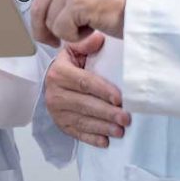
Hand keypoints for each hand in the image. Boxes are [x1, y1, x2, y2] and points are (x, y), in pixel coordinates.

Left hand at [0, 0, 128, 45]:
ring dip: (66, 33)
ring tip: (89, 24)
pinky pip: (61, 30)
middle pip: (36, 7)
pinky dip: (76, 38)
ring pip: (49, 22)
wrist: (143, 10)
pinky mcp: (76, 1)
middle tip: (63, 37)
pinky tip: (93, 28)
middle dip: (45, 29)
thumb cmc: (119, 3)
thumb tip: (42, 15)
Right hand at [44, 32, 130, 147]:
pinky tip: (105, 141)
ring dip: (102, 127)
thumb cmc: (71, 65)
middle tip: (125, 118)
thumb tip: (98, 39)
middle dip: (107, 113)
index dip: (102, 90)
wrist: (53, 80)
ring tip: (120, 131)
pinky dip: (91, 138)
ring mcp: (56, 111)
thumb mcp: (75, 51)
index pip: (84, 82)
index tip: (119, 98)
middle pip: (84, 104)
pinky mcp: (60, 124)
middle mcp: (54, 93)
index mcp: (59, 73)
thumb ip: (85, 44)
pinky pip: (76, 133)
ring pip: (82, 120)